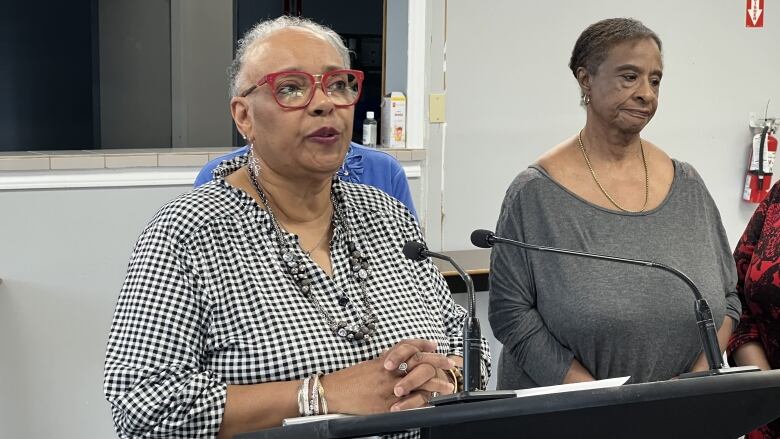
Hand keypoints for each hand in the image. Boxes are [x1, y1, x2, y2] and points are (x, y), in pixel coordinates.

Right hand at [321, 339, 448, 414]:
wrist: (333, 393)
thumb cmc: (350, 379)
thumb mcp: (370, 363)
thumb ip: (388, 359)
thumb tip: (403, 353)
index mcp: (385, 361)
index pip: (409, 349)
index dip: (424, 346)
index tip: (436, 347)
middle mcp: (388, 373)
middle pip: (418, 363)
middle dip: (437, 363)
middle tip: (450, 364)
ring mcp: (388, 390)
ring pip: (418, 384)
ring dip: (435, 384)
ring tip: (447, 387)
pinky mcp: (386, 406)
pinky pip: (408, 404)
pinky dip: (421, 402)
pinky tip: (430, 401)